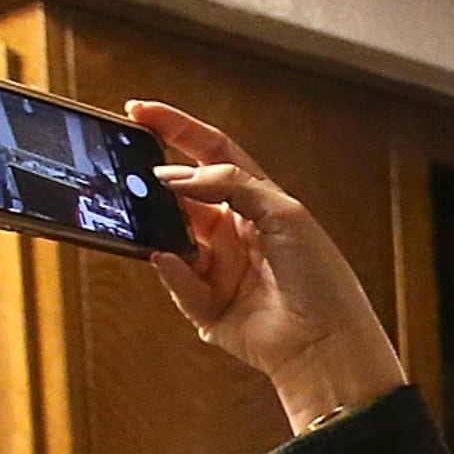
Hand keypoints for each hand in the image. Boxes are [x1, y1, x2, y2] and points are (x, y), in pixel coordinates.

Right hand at [135, 102, 407, 434]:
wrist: (327, 342)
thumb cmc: (320, 277)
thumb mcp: (283, 212)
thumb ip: (229, 184)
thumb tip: (175, 174)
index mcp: (258, 202)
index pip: (211, 153)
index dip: (177, 129)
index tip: (139, 110)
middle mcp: (235, 232)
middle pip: (184, 193)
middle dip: (156, 179)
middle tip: (126, 165)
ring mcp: (219, 267)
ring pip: (171, 236)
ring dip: (158, 225)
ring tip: (142, 209)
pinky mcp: (206, 305)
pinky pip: (176, 280)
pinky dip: (173, 271)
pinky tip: (170, 260)